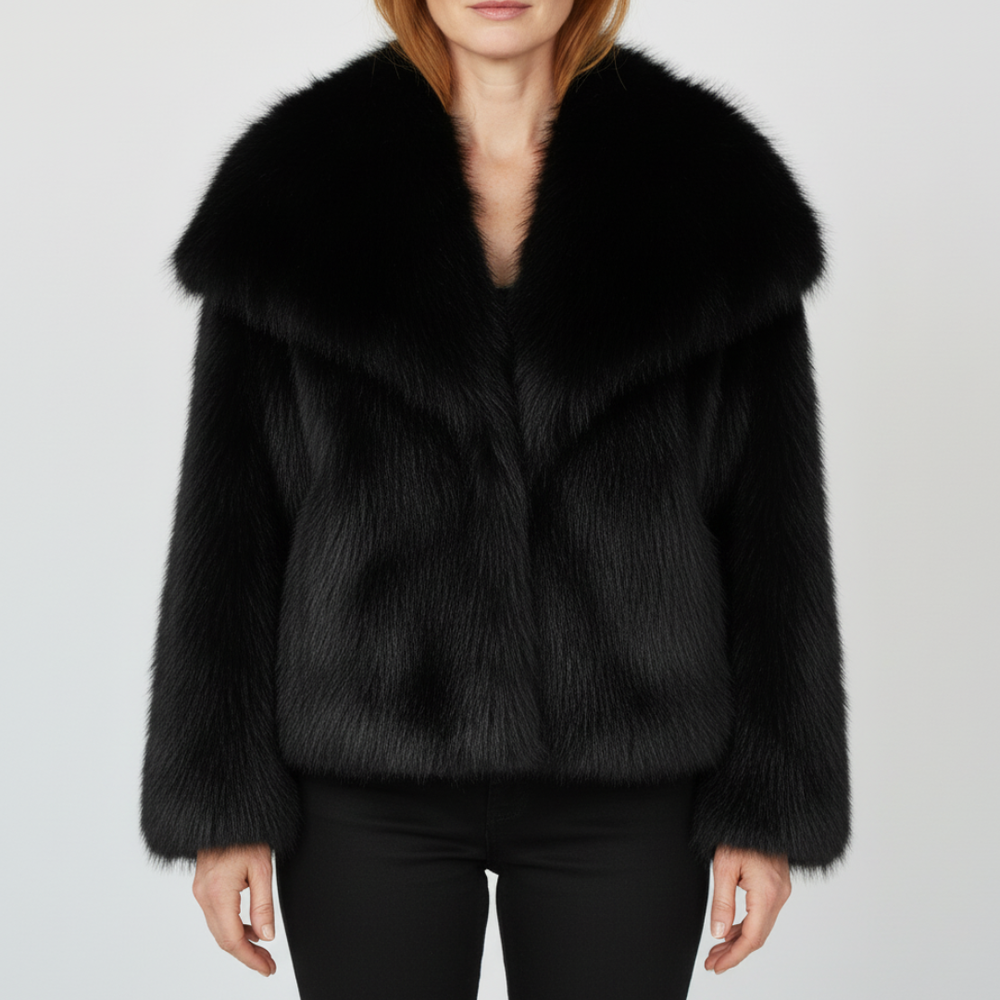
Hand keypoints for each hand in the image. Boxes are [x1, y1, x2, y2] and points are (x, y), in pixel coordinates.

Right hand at [193, 842, 277, 976]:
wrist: (224, 811)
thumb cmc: (246, 833)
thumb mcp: (261, 868)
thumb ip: (263, 905)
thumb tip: (267, 936)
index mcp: (218, 893)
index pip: (233, 939)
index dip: (250, 959)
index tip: (267, 968)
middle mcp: (204, 895)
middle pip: (223, 938)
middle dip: (246, 955)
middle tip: (268, 965)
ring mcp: (200, 891)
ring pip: (218, 929)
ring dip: (239, 942)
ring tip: (262, 950)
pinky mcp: (203, 886)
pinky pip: (216, 916)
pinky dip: (232, 927)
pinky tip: (249, 928)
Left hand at [704, 843, 790, 973]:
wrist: (758, 814)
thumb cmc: (739, 832)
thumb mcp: (723, 866)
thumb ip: (722, 902)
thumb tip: (719, 933)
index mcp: (767, 893)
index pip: (752, 937)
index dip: (734, 956)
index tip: (717, 966)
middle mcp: (779, 895)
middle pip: (757, 936)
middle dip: (734, 953)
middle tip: (713, 963)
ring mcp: (780, 891)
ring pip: (761, 927)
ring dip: (739, 941)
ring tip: (717, 951)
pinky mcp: (777, 886)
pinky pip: (763, 915)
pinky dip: (747, 926)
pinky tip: (731, 932)